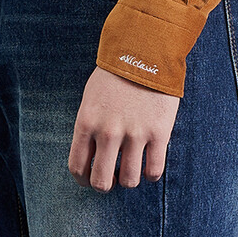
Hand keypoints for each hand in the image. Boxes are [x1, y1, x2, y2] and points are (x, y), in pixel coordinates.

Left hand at [68, 66, 179, 190]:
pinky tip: (149, 165)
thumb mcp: (90, 99)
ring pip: (129, 181)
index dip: (83, 181)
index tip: (90, 180)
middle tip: (111, 179)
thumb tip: (92, 158)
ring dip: (129, 180)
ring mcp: (135, 134)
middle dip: (105, 186)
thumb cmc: (115, 75)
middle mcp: (108, 132)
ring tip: (131, 169)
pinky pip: (154, 171)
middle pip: (101, 182)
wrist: (146, 50)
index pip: (77, 168)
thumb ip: (89, 129)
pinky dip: (150, 175)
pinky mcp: (159, 133)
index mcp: (87, 123)